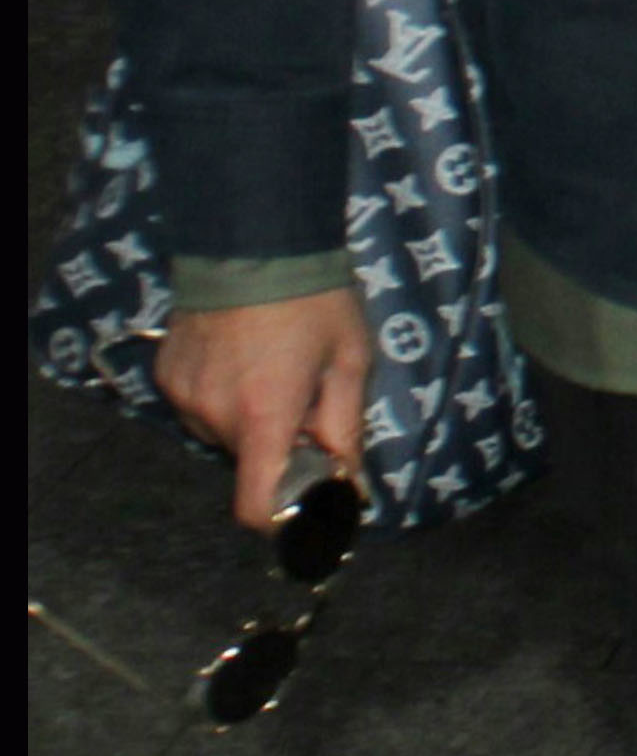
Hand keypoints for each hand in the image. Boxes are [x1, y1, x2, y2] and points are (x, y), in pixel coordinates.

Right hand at [155, 289, 372, 529]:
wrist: (255, 239)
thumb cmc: (315, 300)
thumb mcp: (349, 361)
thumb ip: (345, 429)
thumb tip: (351, 487)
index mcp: (262, 417)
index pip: (254, 506)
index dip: (280, 516)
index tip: (305, 498)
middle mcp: (212, 416)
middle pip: (246, 460)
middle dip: (279, 443)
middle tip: (307, 400)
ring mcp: (182, 395)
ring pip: (222, 433)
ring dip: (250, 418)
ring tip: (275, 367)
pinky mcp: (166, 375)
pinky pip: (200, 405)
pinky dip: (223, 396)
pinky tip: (244, 355)